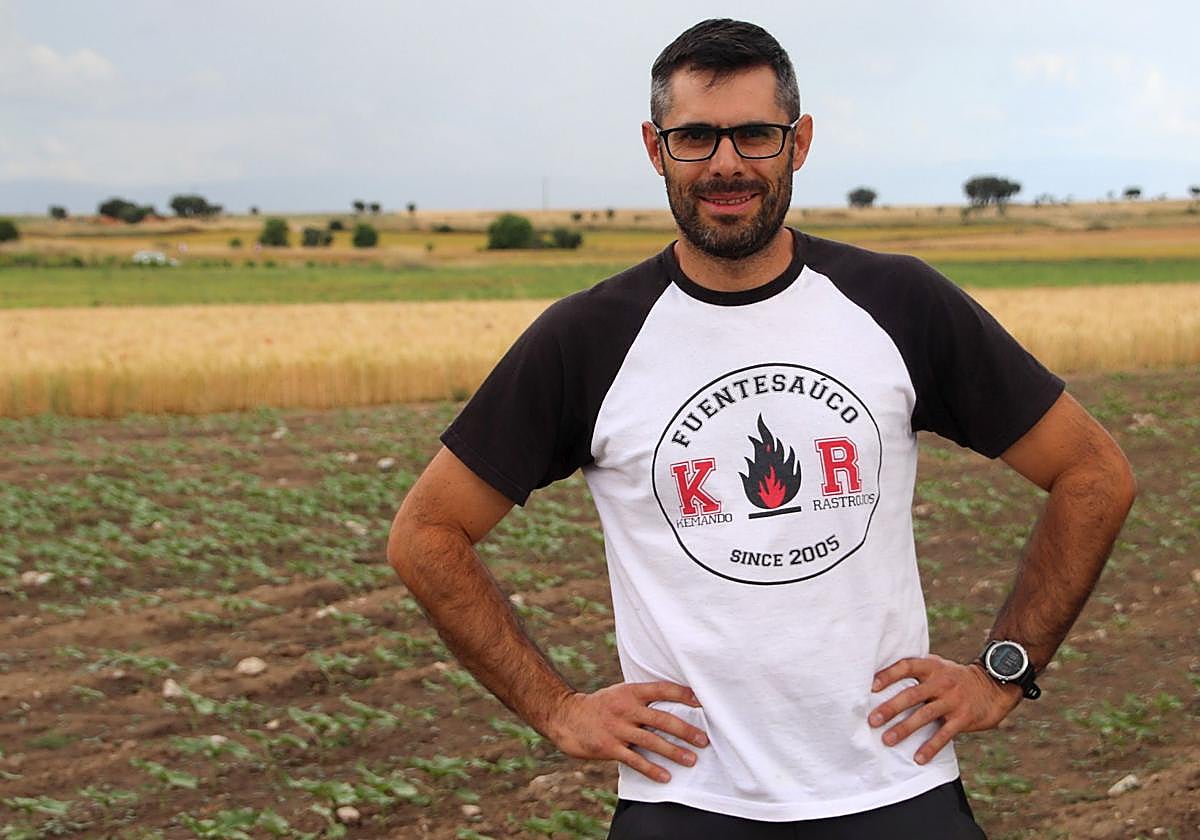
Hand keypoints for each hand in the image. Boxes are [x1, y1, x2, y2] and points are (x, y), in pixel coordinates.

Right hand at [546, 682, 708, 782]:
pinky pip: (634, 760)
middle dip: (685, 730)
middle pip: (661, 719)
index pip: (661, 689)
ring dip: (673, 752)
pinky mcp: (609, 747)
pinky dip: (651, 769)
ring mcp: (617, 728)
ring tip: (691, 760)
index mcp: (630, 692)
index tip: (701, 701)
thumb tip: (673, 703)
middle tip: (703, 740)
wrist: (567, 717)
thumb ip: (642, 698)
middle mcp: (626, 708)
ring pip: (651, 741)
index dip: (682, 694)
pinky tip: (665, 777)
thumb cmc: (600, 706)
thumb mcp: (620, 693)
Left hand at [869, 655, 1020, 764]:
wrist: (994, 686)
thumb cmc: (955, 678)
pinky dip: (931, 747)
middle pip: (912, 694)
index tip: (871, 686)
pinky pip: (944, 734)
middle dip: (891, 708)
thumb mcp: (938, 666)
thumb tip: (880, 679)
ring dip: (904, 729)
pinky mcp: (963, 718)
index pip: (906, 666)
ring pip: (925, 715)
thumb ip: (917, 671)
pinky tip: (918, 758)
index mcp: (932, 666)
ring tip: (887, 740)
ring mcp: (953, 700)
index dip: (888, 675)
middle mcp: (941, 682)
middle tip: (872, 720)